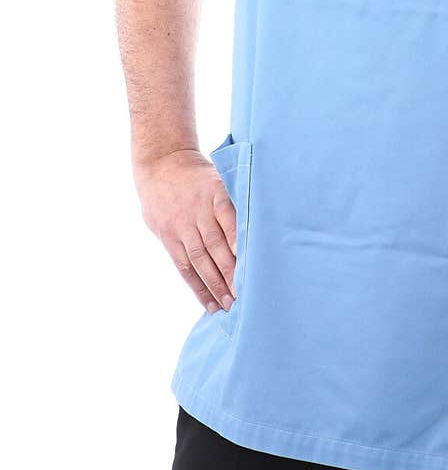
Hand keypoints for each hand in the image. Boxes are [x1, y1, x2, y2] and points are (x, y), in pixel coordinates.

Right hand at [133, 148, 237, 314]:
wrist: (161, 164)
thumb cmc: (199, 174)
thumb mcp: (220, 176)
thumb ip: (236, 199)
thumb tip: (265, 220)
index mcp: (214, 193)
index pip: (228, 219)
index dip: (238, 240)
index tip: (252, 261)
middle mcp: (197, 211)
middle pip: (215, 245)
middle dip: (231, 272)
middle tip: (247, 294)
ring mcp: (181, 226)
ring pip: (200, 259)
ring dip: (215, 284)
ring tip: (230, 304)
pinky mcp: (169, 238)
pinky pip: (184, 266)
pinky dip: (197, 286)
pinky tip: (209, 302)